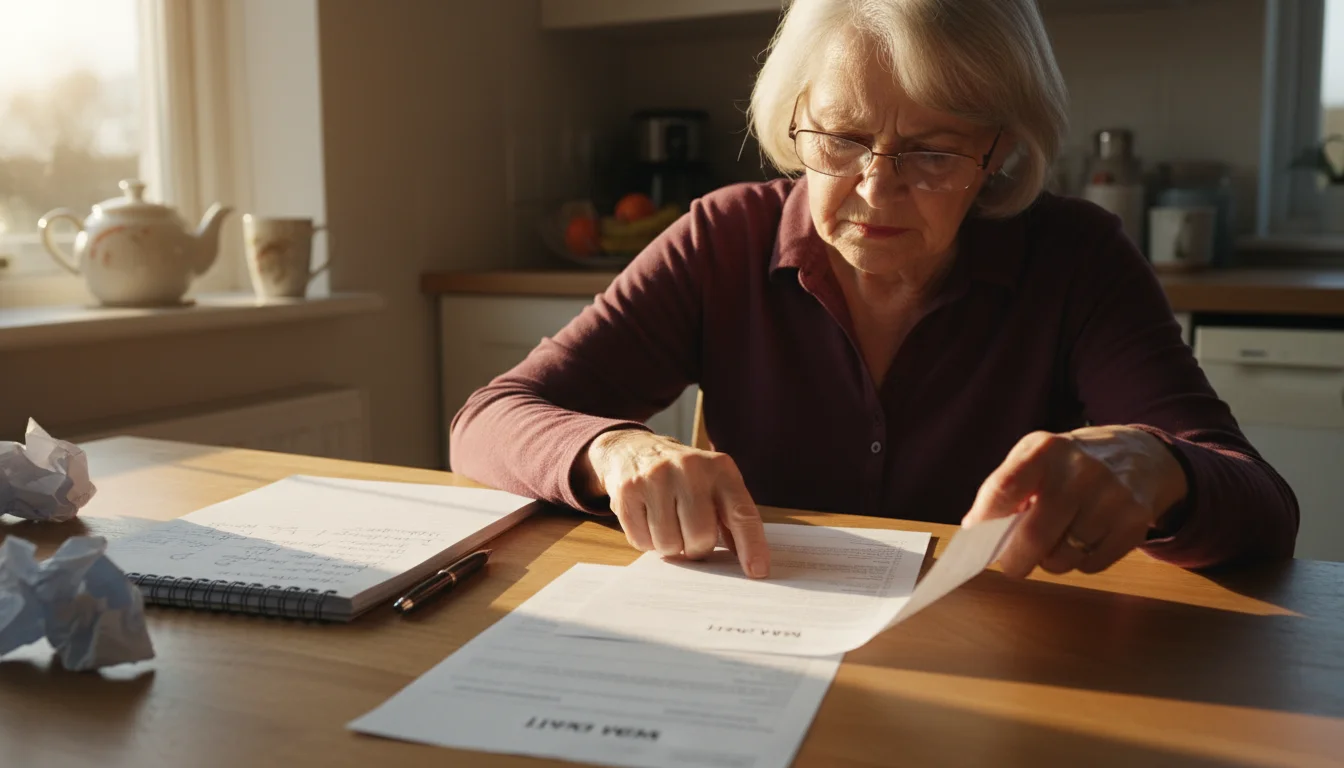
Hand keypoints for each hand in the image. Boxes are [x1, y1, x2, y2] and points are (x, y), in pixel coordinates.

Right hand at [579, 429, 769, 577]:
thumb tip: (752, 562)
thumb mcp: (714, 485)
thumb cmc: (683, 477)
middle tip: (690, 536)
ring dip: (670, 546)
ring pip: (669, 544)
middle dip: (697, 548)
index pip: (741, 513)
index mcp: (720, 469)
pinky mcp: (628, 490)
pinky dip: (647, 541)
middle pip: (701, 536)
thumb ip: (732, 517)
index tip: (757, 571)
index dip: (751, 545)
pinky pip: (642, 541)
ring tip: (667, 524)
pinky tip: (647, 519)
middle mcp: (690, 468)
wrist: (634, 450)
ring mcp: (656, 477)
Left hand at [962, 426, 1188, 577]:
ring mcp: (1112, 498)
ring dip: (1050, 560)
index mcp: (1047, 450)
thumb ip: (1004, 488)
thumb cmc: (1071, 462)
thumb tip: (975, 528)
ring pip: (1063, 558)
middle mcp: (1081, 472)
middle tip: (1012, 564)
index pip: (1005, 488)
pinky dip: (1079, 562)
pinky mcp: (1135, 523)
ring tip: (1054, 542)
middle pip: (1034, 536)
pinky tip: (1082, 541)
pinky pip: (1091, 565)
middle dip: (1015, 560)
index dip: (986, 520)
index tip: (978, 538)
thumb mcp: (1036, 456)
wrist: (1140, 454)